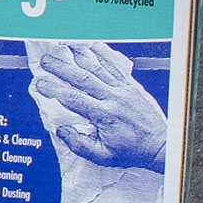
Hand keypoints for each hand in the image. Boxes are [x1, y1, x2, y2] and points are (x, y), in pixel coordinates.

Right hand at [32, 42, 166, 172]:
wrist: (161, 145)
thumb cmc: (133, 151)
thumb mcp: (104, 157)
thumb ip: (79, 145)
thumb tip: (62, 130)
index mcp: (105, 115)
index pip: (74, 98)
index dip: (55, 89)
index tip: (41, 83)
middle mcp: (113, 98)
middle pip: (82, 77)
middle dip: (61, 67)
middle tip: (45, 61)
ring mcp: (123, 89)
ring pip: (97, 68)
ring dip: (78, 56)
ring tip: (63, 47)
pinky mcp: (130, 85)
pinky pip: (113, 65)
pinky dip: (101, 53)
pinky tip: (91, 45)